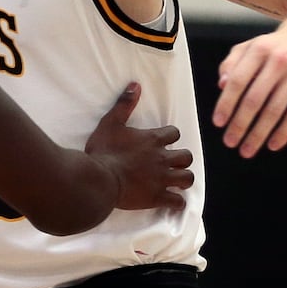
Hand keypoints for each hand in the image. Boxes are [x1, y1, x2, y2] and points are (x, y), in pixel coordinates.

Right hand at [86, 83, 193, 211]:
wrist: (99, 178)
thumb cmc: (103, 151)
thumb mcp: (110, 123)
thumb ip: (124, 105)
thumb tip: (136, 85)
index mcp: (152, 140)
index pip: (174, 134)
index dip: (170, 137)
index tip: (164, 142)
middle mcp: (162, 158)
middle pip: (186, 156)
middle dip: (182, 159)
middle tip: (172, 163)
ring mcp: (161, 179)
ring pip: (187, 178)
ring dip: (184, 179)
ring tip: (177, 181)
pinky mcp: (157, 197)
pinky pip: (177, 201)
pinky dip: (177, 202)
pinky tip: (172, 201)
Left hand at [214, 28, 286, 157]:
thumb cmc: (276, 45)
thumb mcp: (249, 46)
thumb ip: (231, 64)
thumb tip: (221, 84)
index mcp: (259, 50)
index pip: (237, 81)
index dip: (226, 104)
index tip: (219, 122)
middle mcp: (279, 61)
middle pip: (255, 100)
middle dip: (240, 124)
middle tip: (230, 141)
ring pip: (275, 110)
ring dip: (259, 133)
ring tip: (247, 148)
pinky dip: (284, 132)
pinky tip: (273, 144)